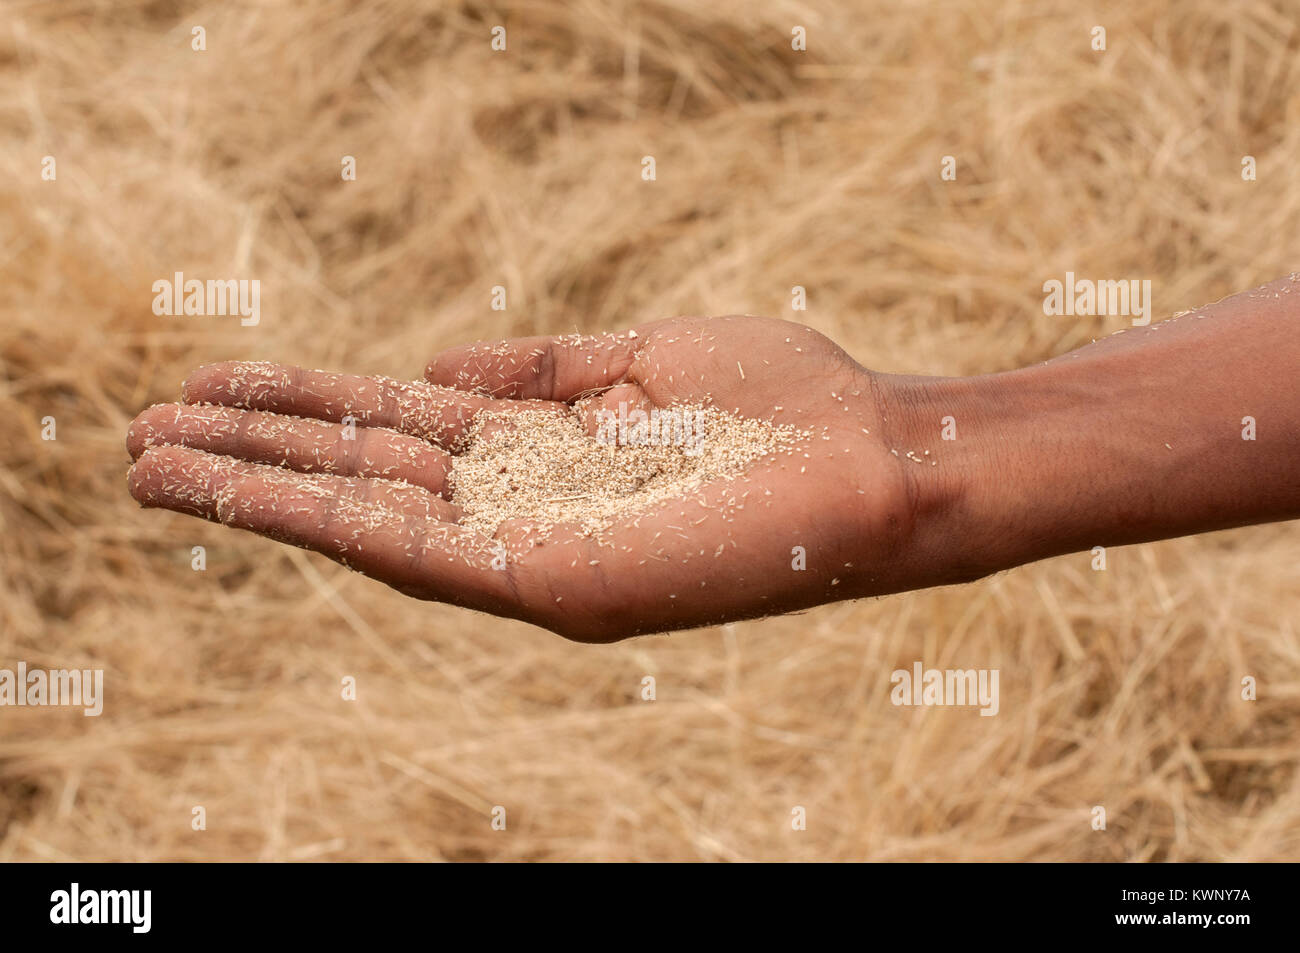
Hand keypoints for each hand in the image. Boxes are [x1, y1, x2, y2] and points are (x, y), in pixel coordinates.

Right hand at [126, 316, 927, 640]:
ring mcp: (534, 556)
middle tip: (138, 433)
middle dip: (251, 454)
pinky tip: (243, 491)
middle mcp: (524, 513)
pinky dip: (325, 519)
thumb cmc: (785, 404)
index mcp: (542, 456)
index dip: (302, 407)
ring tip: (151, 461)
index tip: (216, 384)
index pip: (397, 431)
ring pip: (365, 520)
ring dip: (256, 491)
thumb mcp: (644, 360)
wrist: (881, 458)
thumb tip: (434, 369)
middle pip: (361, 477)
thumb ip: (540, 370)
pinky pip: (419, 552)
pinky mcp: (558, 587)